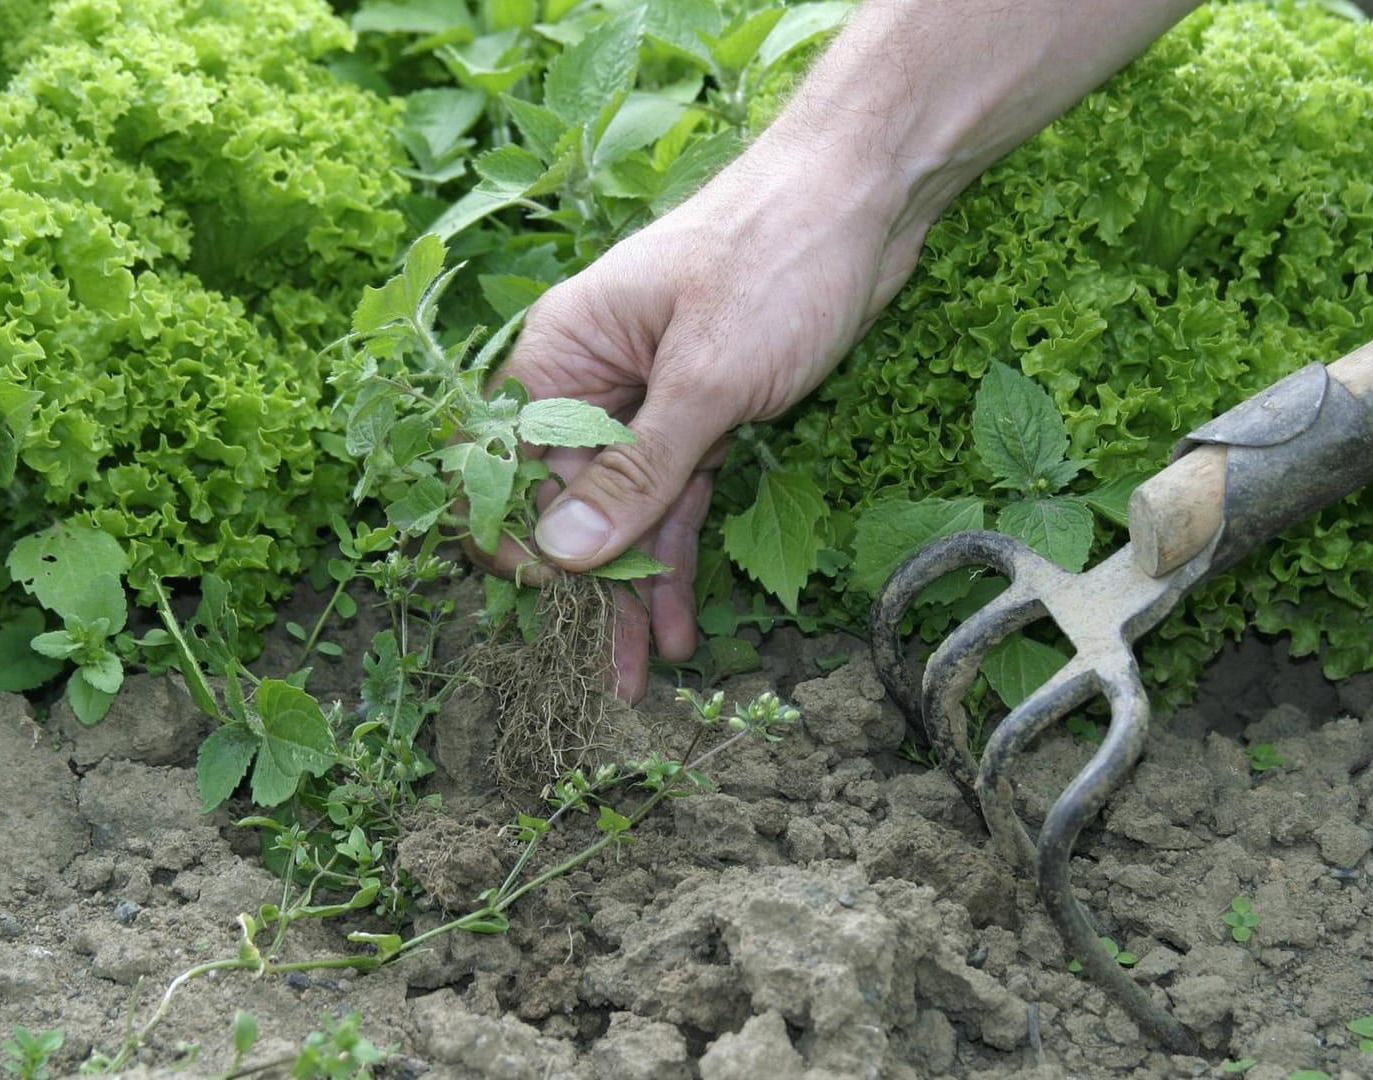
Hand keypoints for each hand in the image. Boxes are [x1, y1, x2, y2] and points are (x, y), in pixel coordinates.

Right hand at [473, 144, 930, 700]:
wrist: (868, 195)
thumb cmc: (775, 259)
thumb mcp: (704, 379)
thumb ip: (634, 473)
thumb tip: (560, 554)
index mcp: (564, 351)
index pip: (505, 460)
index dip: (515, 538)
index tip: (543, 607)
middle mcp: (595, 376)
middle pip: (568, 498)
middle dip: (584, 588)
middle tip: (602, 675)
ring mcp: (652, 397)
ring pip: (626, 510)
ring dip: (636, 590)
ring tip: (642, 677)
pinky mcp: (708, 410)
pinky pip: (678, 495)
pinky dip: (681, 554)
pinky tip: (685, 623)